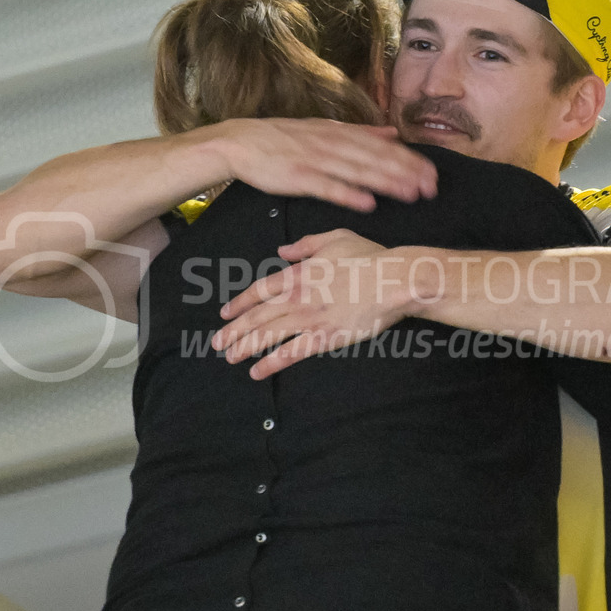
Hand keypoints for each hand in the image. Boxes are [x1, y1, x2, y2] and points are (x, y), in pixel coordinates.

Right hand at [212, 118, 437, 211]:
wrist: (242, 142)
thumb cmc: (283, 139)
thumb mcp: (324, 129)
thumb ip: (360, 133)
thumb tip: (393, 133)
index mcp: (340, 134)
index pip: (383, 147)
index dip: (409, 160)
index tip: (433, 173)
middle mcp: (333, 145)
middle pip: (376, 159)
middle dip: (406, 173)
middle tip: (431, 188)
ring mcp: (316, 161)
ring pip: (358, 172)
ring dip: (386, 183)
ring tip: (411, 194)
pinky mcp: (299, 178)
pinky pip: (328, 187)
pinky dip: (348, 194)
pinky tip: (368, 203)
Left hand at [213, 229, 409, 379]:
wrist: (393, 280)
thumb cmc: (369, 258)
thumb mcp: (336, 238)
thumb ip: (306, 244)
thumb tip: (283, 250)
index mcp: (299, 273)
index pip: (260, 290)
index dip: (240, 303)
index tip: (225, 313)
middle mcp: (298, 297)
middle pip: (257, 316)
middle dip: (234, 330)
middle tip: (218, 343)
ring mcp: (310, 318)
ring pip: (268, 335)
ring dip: (245, 347)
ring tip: (230, 358)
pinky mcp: (324, 337)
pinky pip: (291, 353)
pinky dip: (271, 363)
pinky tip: (257, 372)